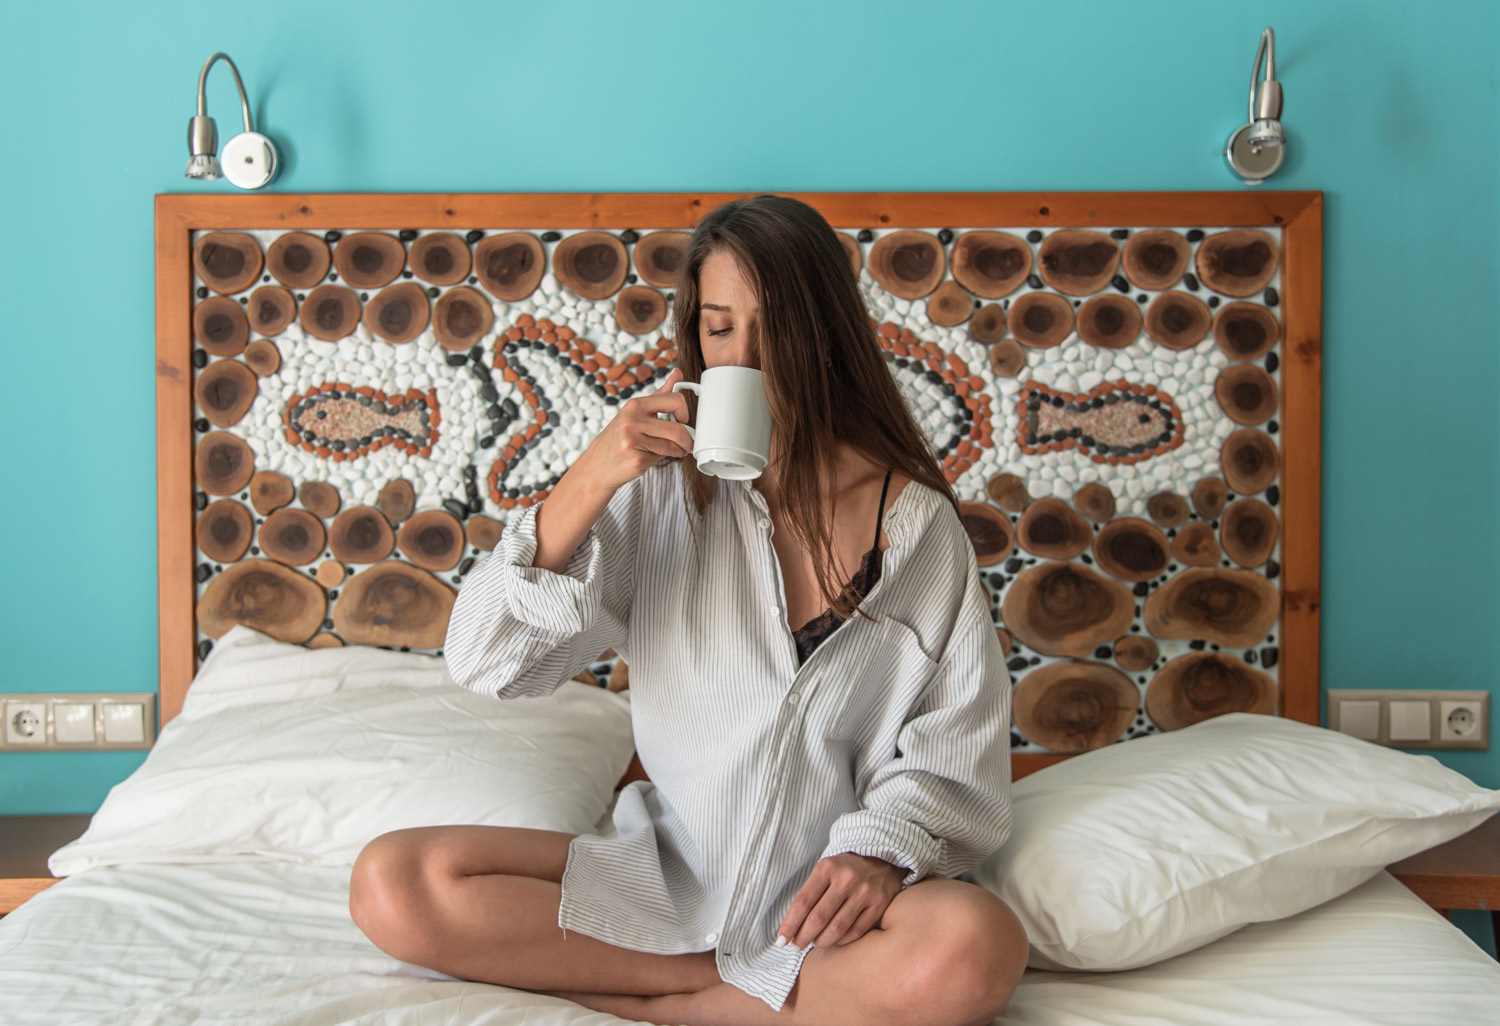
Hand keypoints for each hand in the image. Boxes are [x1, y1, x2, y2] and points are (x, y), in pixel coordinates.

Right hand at [571, 367, 693, 493]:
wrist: (595, 466)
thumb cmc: (618, 438)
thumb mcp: (635, 412)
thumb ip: (660, 394)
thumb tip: (678, 373)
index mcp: (635, 405)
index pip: (675, 400)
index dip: (685, 413)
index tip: (683, 421)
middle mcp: (632, 420)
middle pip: (678, 428)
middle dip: (688, 439)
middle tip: (687, 442)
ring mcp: (633, 440)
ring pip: (673, 445)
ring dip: (679, 450)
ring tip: (672, 450)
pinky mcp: (636, 460)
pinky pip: (663, 457)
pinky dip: (663, 459)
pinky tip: (652, 457)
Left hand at [776, 853, 905, 949]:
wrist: (883, 859)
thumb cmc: (845, 870)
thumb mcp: (825, 871)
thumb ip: (810, 894)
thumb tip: (791, 927)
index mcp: (827, 868)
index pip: (803, 902)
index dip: (790, 925)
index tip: (781, 941)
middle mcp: (846, 878)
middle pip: (818, 918)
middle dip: (803, 937)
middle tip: (796, 946)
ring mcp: (865, 891)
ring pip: (837, 928)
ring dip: (822, 941)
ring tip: (815, 943)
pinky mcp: (880, 903)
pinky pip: (856, 932)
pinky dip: (842, 940)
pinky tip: (835, 940)